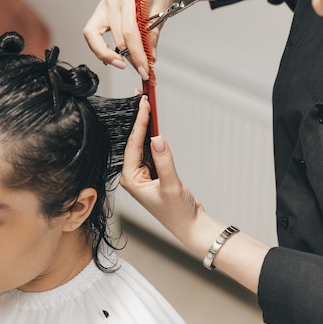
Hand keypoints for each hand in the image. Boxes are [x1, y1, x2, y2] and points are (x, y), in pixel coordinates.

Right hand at [82, 0, 172, 78]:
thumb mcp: (161, 12)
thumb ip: (153, 35)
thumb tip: (149, 57)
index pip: (130, 31)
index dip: (137, 53)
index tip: (145, 68)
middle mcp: (111, 2)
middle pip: (117, 38)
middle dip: (130, 58)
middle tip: (142, 69)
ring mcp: (103, 8)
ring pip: (97, 39)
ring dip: (113, 56)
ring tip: (126, 64)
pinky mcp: (99, 16)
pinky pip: (92, 36)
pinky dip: (101, 49)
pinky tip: (113, 57)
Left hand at [121, 96, 203, 236]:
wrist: (191, 226)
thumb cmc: (178, 212)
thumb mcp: (171, 186)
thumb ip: (164, 161)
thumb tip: (157, 138)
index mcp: (131, 179)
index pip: (133, 145)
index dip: (139, 123)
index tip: (144, 105)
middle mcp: (133, 176)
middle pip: (135, 142)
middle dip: (139, 120)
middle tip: (141, 97)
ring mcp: (143, 174)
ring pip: (143, 144)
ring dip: (146, 126)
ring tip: (146, 104)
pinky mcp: (153, 173)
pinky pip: (151, 150)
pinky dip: (153, 136)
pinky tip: (153, 122)